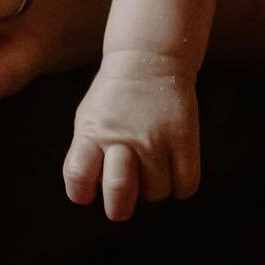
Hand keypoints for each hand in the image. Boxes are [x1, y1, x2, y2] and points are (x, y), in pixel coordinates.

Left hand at [62, 51, 200, 221]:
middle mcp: (122, 138)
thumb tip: (93, 194)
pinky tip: (173, 169)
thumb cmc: (114, 97)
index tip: (92, 186)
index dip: (82, 190)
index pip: (78, 178)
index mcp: (92, 133)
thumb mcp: (89, 119)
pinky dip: (181, 185)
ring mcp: (155, 139)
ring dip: (154, 187)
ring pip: (157, 194)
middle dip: (120, 205)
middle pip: (120, 196)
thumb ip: (87, 154)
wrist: (148, 58)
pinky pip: (186, 186)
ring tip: (151, 164)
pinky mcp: (184, 137)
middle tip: (124, 197)